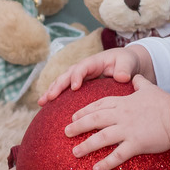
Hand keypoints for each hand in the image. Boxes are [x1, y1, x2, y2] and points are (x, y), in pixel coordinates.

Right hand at [37, 46, 152, 105]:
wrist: (125, 63)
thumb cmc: (126, 62)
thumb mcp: (128, 63)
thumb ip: (125, 69)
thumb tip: (122, 77)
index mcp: (94, 61)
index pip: (82, 67)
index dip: (77, 76)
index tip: (74, 87)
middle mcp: (83, 67)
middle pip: (67, 75)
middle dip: (57, 85)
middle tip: (50, 97)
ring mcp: (79, 75)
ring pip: (62, 82)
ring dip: (51, 91)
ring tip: (41, 102)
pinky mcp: (78, 83)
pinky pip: (65, 89)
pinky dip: (55, 96)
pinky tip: (47, 107)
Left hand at [64, 75, 169, 169]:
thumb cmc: (165, 102)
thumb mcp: (150, 88)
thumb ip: (140, 82)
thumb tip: (134, 76)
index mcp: (123, 102)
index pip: (99, 105)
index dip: (84, 111)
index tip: (73, 116)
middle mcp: (122, 115)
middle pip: (94, 120)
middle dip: (78, 126)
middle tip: (66, 132)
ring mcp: (128, 130)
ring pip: (101, 138)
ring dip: (86, 145)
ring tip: (75, 152)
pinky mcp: (136, 144)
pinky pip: (117, 155)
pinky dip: (105, 163)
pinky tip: (95, 169)